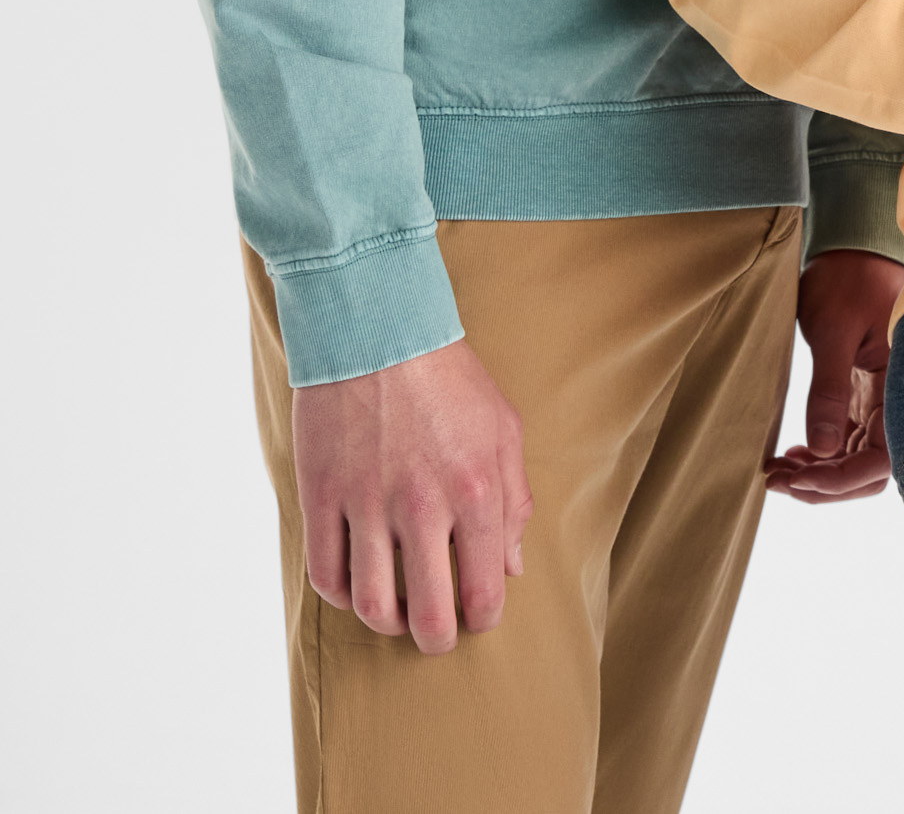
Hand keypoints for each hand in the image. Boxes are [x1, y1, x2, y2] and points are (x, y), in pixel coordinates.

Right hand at [292, 340, 531, 653]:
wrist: (377, 329)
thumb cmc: (448, 377)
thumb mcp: (502, 427)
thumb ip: (514, 499)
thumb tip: (510, 566)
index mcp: (476, 489)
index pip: (484, 590)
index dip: (483, 617)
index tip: (478, 616)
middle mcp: (422, 505)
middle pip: (427, 616)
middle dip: (436, 640)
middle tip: (436, 635)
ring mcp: (366, 504)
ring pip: (371, 606)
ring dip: (387, 624)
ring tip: (398, 614)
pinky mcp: (321, 496)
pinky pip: (325, 575)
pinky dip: (341, 595)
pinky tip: (358, 585)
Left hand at [764, 249, 903, 504]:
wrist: (852, 247)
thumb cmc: (847, 279)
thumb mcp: (833, 331)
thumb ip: (829, 391)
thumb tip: (823, 450)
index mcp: (902, 384)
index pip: (882, 459)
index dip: (841, 480)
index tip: (799, 479)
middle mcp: (897, 400)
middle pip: (869, 471)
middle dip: (825, 486)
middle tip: (779, 481)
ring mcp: (880, 399)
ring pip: (856, 460)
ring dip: (820, 475)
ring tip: (779, 472)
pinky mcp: (864, 393)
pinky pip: (848, 439)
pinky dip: (822, 454)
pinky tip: (796, 453)